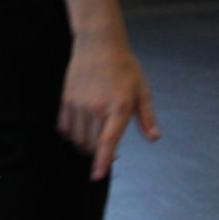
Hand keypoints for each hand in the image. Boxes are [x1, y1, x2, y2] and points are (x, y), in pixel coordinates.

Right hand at [58, 35, 159, 180]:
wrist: (99, 44)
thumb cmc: (124, 68)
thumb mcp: (142, 90)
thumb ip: (147, 117)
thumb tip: (154, 138)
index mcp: (119, 107)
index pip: (107, 141)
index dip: (102, 161)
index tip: (97, 175)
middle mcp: (96, 107)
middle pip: (92, 144)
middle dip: (99, 154)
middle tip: (107, 151)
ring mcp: (78, 103)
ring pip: (77, 137)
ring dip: (85, 145)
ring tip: (94, 139)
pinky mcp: (66, 99)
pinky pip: (64, 126)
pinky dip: (71, 134)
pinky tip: (80, 130)